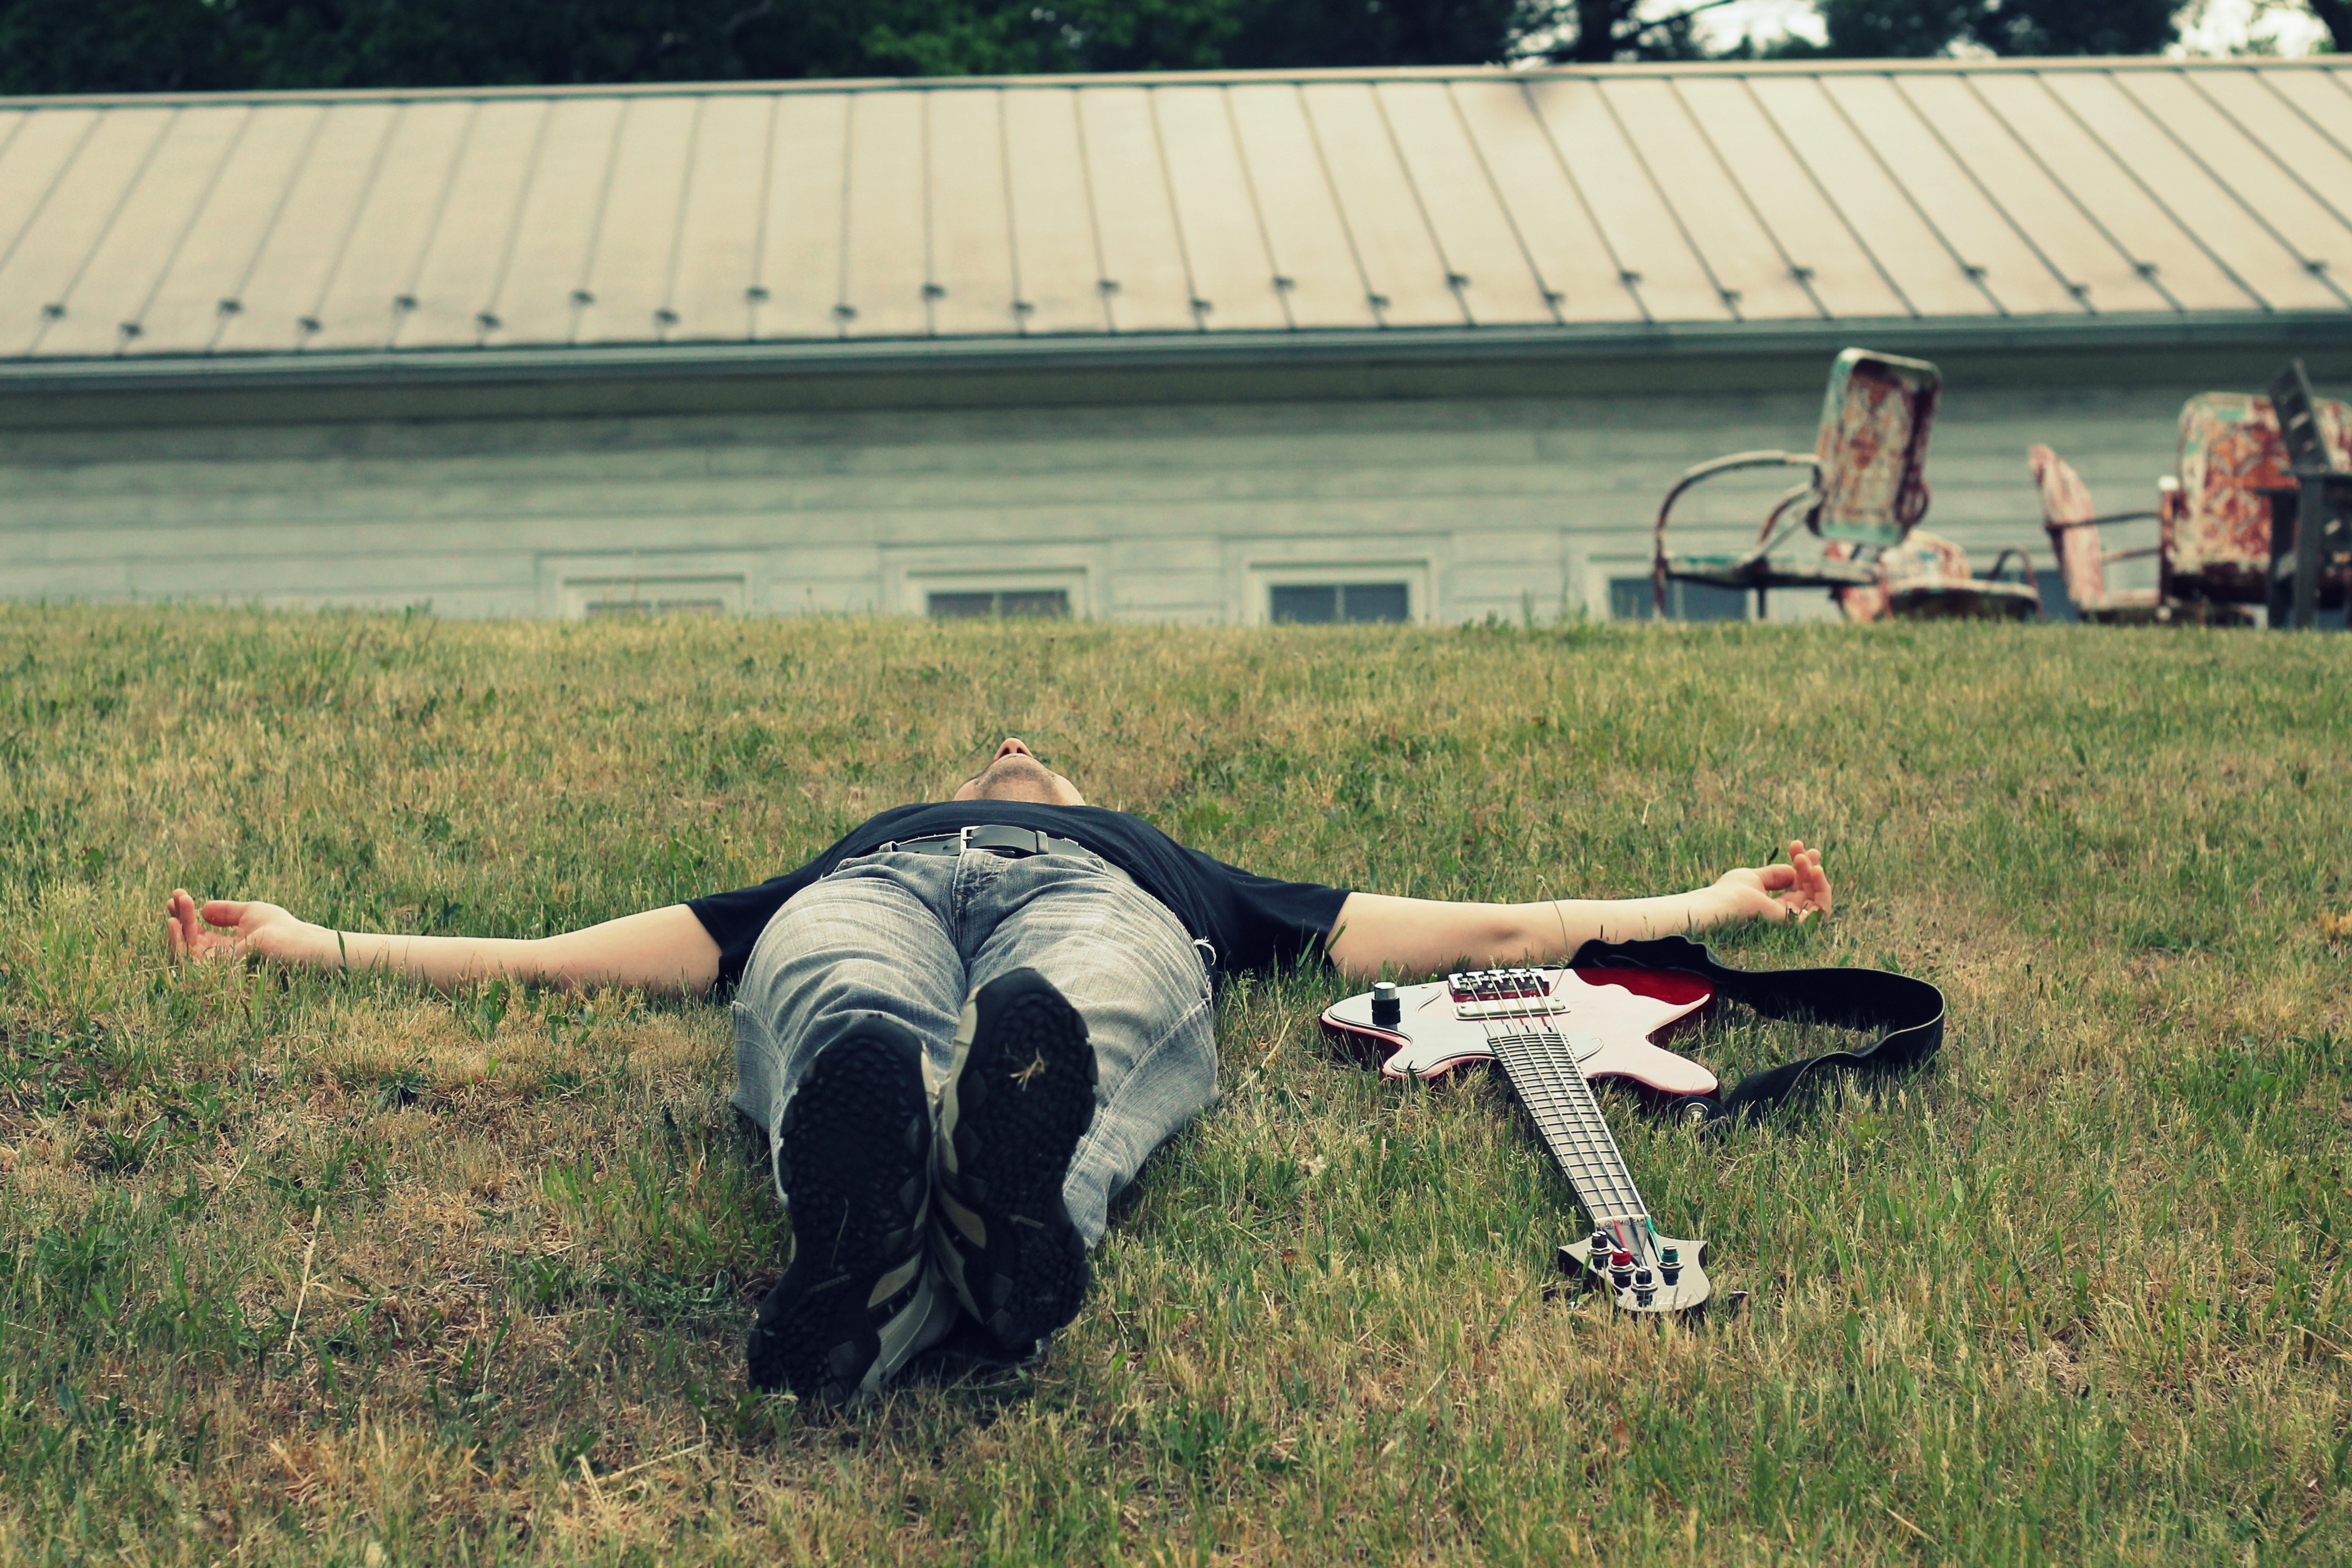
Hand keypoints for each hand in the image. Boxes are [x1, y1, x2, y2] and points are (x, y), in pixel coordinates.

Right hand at [162, 888, 321, 965]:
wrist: (298, 944)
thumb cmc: (281, 928)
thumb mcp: (250, 913)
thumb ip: (226, 912)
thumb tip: (203, 907)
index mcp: (227, 947)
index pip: (198, 933)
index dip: (186, 914)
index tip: (178, 895)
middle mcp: (219, 960)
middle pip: (189, 941)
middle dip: (179, 918)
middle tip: (175, 896)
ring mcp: (217, 969)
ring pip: (183, 953)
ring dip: (175, 930)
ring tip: (172, 910)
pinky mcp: (216, 974)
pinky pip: (187, 962)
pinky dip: (177, 942)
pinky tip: (175, 922)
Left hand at [1710, 840, 1831, 925]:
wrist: (1725, 902)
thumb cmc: (1732, 890)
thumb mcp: (1755, 877)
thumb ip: (1775, 874)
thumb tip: (1793, 870)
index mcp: (1774, 906)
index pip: (1795, 885)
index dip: (1799, 864)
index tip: (1796, 845)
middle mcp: (1785, 914)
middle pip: (1808, 889)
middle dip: (1810, 866)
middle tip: (1811, 850)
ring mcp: (1791, 920)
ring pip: (1817, 897)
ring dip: (1817, 876)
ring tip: (1807, 859)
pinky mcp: (1797, 924)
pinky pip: (1821, 908)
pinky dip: (1822, 888)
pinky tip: (1815, 870)